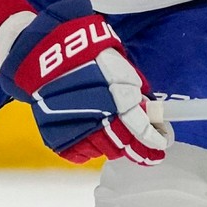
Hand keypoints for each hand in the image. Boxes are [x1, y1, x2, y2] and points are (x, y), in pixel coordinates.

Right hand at [0, 0, 165, 165]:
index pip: (141, 130)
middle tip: (140, 147)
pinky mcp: (57, 134)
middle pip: (123, 145)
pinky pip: (78, 154)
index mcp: (117, 97)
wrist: (45, 52)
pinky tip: (91, 139)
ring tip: (112, 137)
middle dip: (135, 147)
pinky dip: (88, 150)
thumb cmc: (86, 53)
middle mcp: (98, 116)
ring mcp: (77, 127)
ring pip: (103, 151)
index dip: (154, 142)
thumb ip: (134, 89)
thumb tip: (149, 111)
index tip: (161, 146)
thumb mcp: (118, 64)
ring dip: (113, 146)